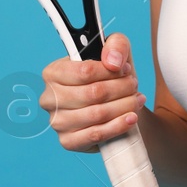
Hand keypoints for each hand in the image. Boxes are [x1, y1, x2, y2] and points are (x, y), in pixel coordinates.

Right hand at [39, 32, 146, 153]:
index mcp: (53, 73)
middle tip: (134, 86)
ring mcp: (57, 122)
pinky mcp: (68, 141)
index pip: (84, 71)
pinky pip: (96, 134)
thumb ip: (115, 45)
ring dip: (124, 106)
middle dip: (121, 88)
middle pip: (93, 93)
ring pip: (97, 114)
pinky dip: (118, 126)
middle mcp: (49, 98)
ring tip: (137, 100)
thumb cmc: (108, 78)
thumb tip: (112, 62)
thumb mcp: (114, 52)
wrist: (111, 108)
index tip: (126, 70)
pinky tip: (132, 118)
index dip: (110, 71)